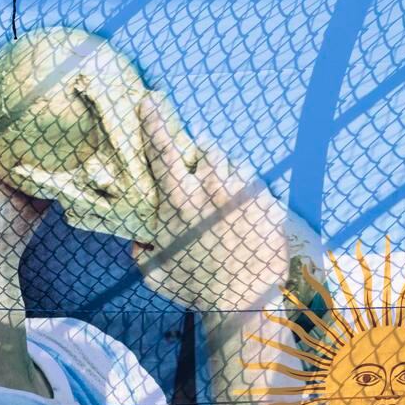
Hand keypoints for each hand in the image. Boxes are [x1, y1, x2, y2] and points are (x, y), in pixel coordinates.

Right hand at [130, 92, 291, 313]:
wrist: (245, 303)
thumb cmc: (196, 290)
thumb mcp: (156, 275)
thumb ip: (141, 253)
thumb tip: (137, 240)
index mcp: (178, 200)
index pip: (162, 150)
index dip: (153, 122)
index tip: (150, 101)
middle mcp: (210, 189)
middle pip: (205, 150)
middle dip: (202, 156)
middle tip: (202, 173)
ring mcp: (242, 193)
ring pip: (233, 165)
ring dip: (227, 174)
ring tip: (226, 197)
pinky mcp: (267, 203)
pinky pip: (256, 185)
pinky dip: (250, 193)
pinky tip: (247, 215)